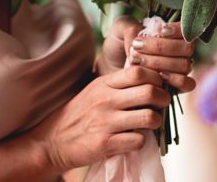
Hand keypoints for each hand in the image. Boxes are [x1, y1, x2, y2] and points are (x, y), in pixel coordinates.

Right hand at [31, 66, 169, 172]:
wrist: (53, 140)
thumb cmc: (79, 114)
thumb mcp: (95, 90)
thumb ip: (118, 84)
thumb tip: (149, 79)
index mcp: (104, 83)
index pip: (139, 72)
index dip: (156, 77)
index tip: (160, 84)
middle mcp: (106, 100)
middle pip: (149, 92)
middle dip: (163, 98)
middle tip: (163, 104)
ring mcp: (106, 122)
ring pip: (148, 117)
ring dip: (156, 121)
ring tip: (151, 123)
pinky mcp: (105, 144)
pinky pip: (138, 141)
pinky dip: (142, 141)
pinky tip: (135, 139)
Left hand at [98, 16, 195, 93]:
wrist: (109, 71)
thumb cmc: (117, 47)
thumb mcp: (119, 29)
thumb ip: (131, 27)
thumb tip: (142, 40)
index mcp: (169, 33)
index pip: (186, 28)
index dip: (177, 30)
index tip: (161, 31)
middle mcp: (178, 51)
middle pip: (186, 47)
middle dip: (161, 47)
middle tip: (136, 48)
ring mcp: (178, 70)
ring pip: (185, 64)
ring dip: (161, 62)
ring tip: (137, 62)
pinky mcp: (176, 87)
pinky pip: (187, 83)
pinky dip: (175, 79)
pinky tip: (158, 77)